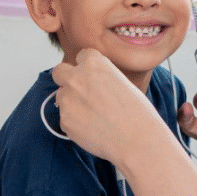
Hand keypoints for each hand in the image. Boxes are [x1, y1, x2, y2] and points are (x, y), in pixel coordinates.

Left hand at [51, 49, 165, 167]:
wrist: (136, 139)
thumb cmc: (137, 112)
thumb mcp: (121, 82)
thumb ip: (100, 78)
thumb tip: (90, 84)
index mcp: (93, 62)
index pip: (82, 56)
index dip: (87, 68)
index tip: (94, 79)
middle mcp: (75, 77)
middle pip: (59, 72)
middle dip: (66, 80)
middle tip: (80, 93)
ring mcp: (67, 99)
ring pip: (61, 97)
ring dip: (72, 104)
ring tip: (94, 117)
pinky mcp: (64, 120)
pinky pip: (65, 119)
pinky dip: (75, 123)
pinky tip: (93, 129)